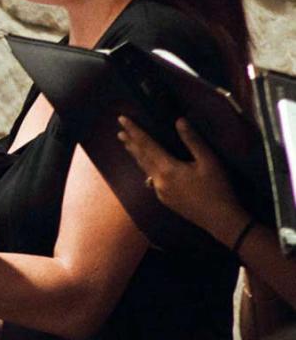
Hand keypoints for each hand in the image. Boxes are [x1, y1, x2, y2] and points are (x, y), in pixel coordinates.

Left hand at [117, 116, 247, 237]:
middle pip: (141, 157)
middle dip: (131, 143)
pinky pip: (151, 179)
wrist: (220, 219)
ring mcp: (160, 191)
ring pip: (144, 168)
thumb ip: (192, 140)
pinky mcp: (165, 199)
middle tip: (119, 132)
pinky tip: (147, 166)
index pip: (146, 144)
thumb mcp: (208, 161)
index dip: (134, 131)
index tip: (122, 119)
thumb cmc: (216, 188)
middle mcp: (158, 179)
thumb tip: (179, 121)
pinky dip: (146, 167)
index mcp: (167, 168)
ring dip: (136, 155)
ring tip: (128, 145)